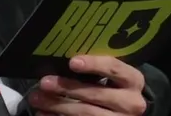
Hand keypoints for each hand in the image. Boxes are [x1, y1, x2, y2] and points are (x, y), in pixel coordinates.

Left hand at [28, 56, 146, 115]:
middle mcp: (131, 102)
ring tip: (37, 99)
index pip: (114, 68)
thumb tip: (64, 59)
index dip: (93, 64)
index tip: (72, 62)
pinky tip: (44, 114)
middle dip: (67, 87)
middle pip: (95, 94)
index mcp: (133, 80)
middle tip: (44, 83)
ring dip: (57, 106)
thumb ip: (97, 68)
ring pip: (86, 113)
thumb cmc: (116, 87)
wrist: (129, 112)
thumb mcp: (114, 76)